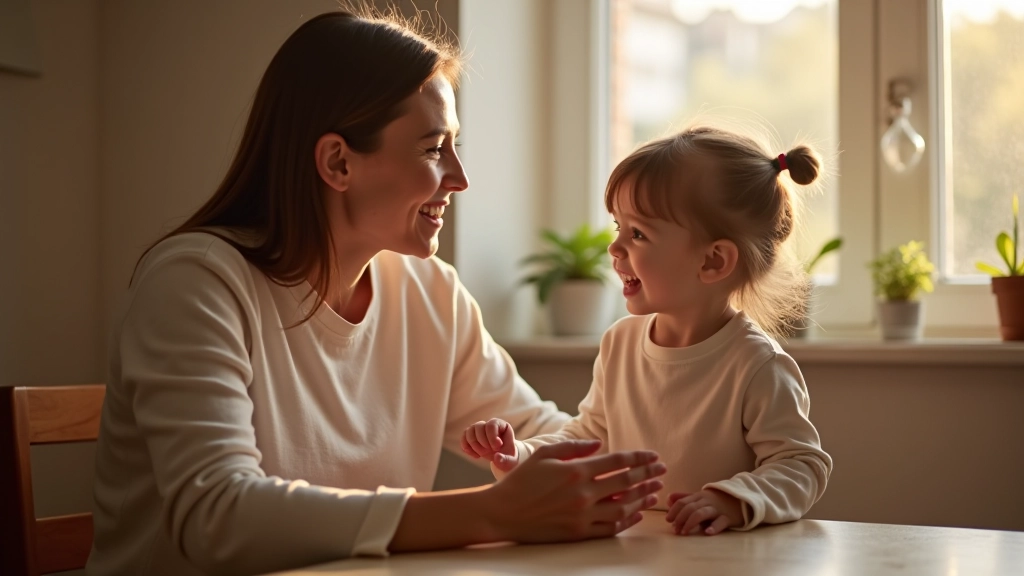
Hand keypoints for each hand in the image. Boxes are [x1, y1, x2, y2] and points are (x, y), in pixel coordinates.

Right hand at [461, 418, 518, 471]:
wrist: (503, 457)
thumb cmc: (508, 456)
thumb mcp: (512, 461)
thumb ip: (507, 460)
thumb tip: (497, 457)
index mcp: (501, 425)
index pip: (492, 424)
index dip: (492, 437)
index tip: (497, 448)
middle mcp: (488, 424)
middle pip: (478, 426)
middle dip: (482, 443)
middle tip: (489, 452)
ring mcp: (479, 429)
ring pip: (469, 431)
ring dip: (473, 445)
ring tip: (481, 455)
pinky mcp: (471, 436)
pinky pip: (464, 438)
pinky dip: (467, 448)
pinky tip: (476, 456)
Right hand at [484, 440, 665, 542]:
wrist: (502, 513)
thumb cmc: (521, 481)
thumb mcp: (544, 454)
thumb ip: (573, 448)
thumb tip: (599, 445)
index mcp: (576, 471)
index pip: (617, 462)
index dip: (638, 457)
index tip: (653, 455)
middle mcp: (583, 494)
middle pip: (626, 483)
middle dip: (648, 474)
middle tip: (663, 470)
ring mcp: (582, 516)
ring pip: (623, 507)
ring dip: (643, 498)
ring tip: (656, 491)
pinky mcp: (578, 533)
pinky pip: (611, 528)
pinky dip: (627, 520)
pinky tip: (637, 513)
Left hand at [665, 489, 742, 535]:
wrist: (742, 499)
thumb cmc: (717, 501)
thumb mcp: (701, 497)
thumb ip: (685, 498)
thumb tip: (668, 498)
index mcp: (699, 496)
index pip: (683, 502)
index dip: (674, 511)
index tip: (668, 520)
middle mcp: (707, 501)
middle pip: (690, 508)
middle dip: (680, 518)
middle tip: (675, 530)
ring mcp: (718, 509)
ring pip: (702, 513)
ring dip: (690, 522)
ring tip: (684, 532)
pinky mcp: (729, 517)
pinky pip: (721, 522)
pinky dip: (714, 527)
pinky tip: (707, 532)